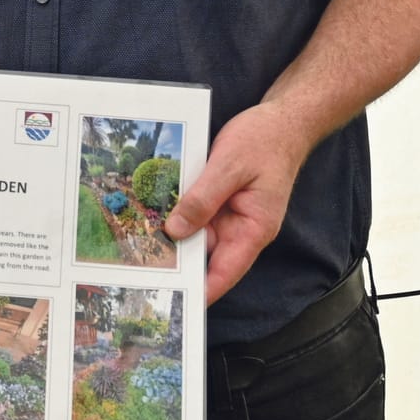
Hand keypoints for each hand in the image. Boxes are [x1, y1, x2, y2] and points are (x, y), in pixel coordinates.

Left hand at [161, 101, 313, 304]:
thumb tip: (175, 231)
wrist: (282, 119)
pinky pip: (196, 213)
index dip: (201, 289)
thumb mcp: (229, 166)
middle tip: (141, 271)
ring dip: (173, 235)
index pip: (226, 272)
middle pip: (206, 255)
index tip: (175, 300)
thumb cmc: (265, 140)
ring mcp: (230, 215)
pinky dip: (178, 213)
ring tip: (138, 245)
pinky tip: (152, 212)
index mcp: (254, 229)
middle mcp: (242, 228)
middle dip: (177, 262)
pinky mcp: (220, 200)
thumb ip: (202, 199)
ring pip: (197, 233)